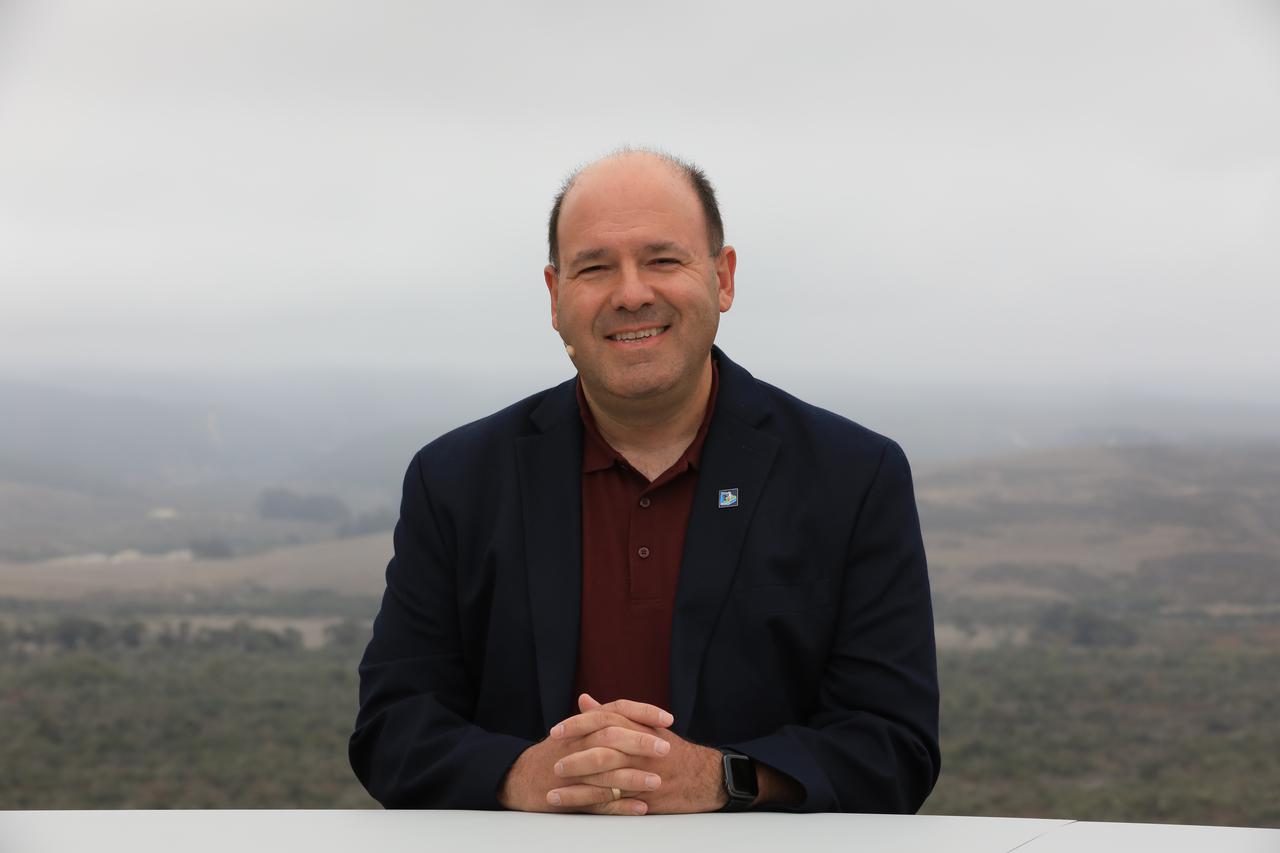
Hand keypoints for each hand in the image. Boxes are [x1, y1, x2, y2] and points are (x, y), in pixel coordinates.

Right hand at [497, 695, 672, 814]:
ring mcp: (573, 771)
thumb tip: (632, 710)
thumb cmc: (555, 751)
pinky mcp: (570, 796)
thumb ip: (602, 719)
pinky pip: (598, 801)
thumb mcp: (577, 730)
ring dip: (633, 778)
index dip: (643, 712)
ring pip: (606, 772)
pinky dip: (620, 805)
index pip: (617, 709)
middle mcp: (579, 743)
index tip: (668, 718)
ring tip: (657, 782)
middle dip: (640, 743)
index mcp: (584, 725)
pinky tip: (640, 807)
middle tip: (666, 748)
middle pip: (612, 738)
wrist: (520, 776)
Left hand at [549, 694, 727, 814]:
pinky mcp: (647, 797)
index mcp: (639, 727)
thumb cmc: (673, 751)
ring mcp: (644, 773)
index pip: (604, 719)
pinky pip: (615, 802)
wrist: (706, 776)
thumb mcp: (646, 726)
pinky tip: (575, 809)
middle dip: (574, 756)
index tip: (556, 731)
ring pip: (605, 778)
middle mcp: (641, 748)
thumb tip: (584, 701)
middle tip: (553, 763)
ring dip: (577, 787)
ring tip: (553, 792)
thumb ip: (613, 714)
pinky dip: (592, 805)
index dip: (578, 725)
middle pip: (602, 749)